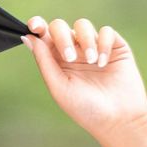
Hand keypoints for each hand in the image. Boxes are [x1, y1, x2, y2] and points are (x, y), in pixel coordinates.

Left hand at [23, 14, 146, 146]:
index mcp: (57, 61)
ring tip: (92, 62)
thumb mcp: (59, 87)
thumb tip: (28, 37)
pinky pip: (106, 32)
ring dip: (85, 40)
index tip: (35, 26)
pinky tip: (103, 63)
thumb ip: (44, 61)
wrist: (118, 120)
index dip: (37, 26)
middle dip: (62, 38)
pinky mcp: (115, 47)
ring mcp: (94, 48)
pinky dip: (103, 43)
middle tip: (70, 58)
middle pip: (60, 27)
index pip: (43, 36)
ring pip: (83, 26)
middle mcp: (74, 51)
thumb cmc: (86, 109)